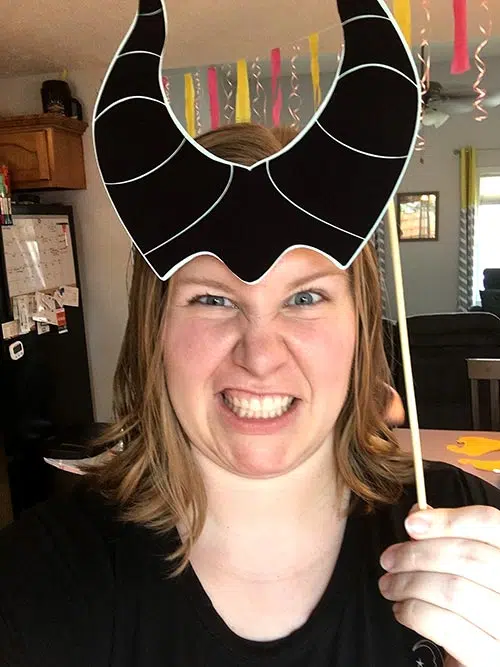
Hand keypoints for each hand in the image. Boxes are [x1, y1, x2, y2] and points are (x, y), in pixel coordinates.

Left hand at [379, 505, 499, 666]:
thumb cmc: (474, 616)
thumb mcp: (469, 575)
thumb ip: (450, 540)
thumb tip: (419, 514)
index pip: (490, 523)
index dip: (448, 519)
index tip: (411, 523)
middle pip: (468, 556)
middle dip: (417, 554)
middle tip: (388, 559)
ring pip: (453, 589)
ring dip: (409, 583)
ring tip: (389, 585)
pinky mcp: (492, 660)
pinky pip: (445, 624)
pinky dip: (414, 612)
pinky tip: (402, 610)